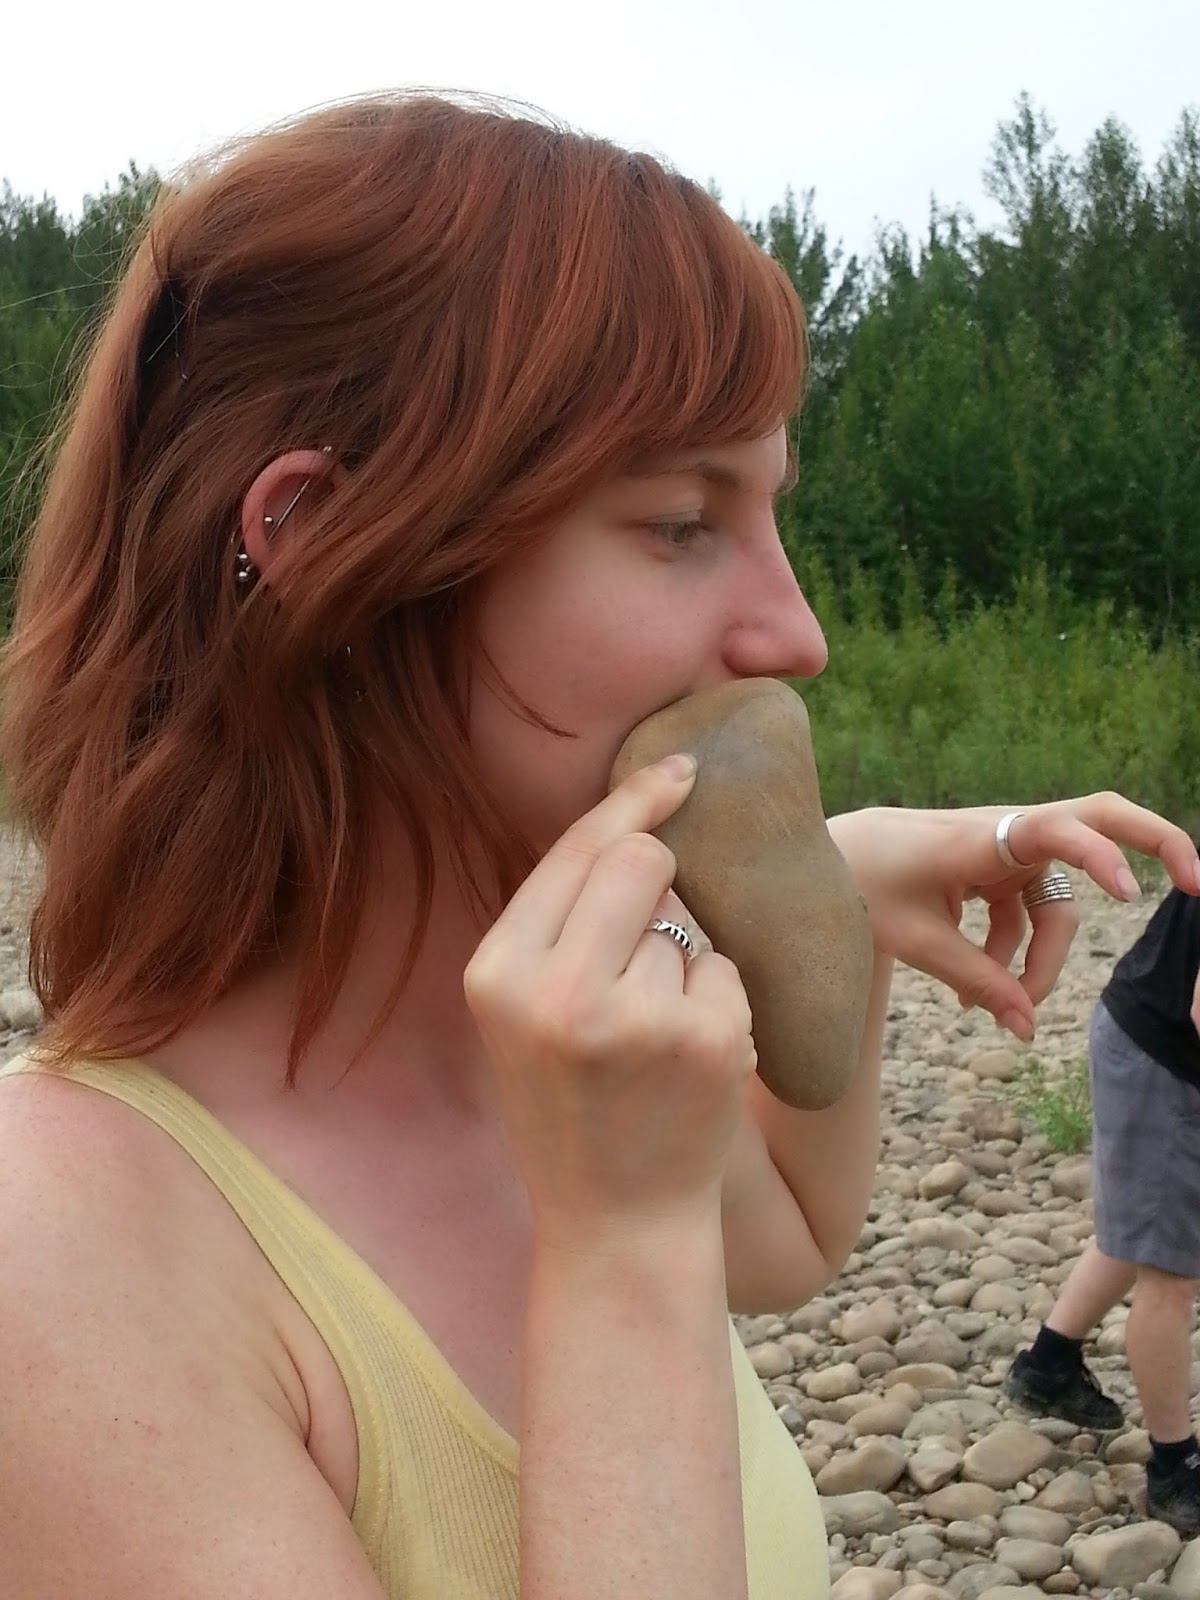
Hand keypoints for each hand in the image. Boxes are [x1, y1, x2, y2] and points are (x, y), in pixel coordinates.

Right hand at [464, 755, 756, 1251]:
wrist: (614, 1226)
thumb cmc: (569, 1107)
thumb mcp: (521, 1014)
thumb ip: (556, 925)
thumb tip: (632, 817)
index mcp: (497, 974)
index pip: (579, 849)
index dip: (635, 800)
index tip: (679, 769)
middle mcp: (557, 991)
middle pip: (643, 860)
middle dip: (663, 878)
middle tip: (651, 946)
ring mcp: (636, 1019)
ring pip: (689, 922)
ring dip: (684, 964)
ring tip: (652, 1042)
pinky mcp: (706, 1044)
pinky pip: (727, 972)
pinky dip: (719, 1006)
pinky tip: (687, 1066)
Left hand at [828, 795, 1199, 1040]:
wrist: (832, 858)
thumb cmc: (865, 887)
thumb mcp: (915, 942)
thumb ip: (977, 981)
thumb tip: (1028, 1030)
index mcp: (980, 835)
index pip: (1055, 830)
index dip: (1100, 855)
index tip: (1130, 894)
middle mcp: (1005, 832)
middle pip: (1097, 820)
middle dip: (1152, 844)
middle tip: (1198, 883)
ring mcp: (1006, 849)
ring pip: (1059, 905)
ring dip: (1043, 958)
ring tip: (1005, 1009)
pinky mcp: (999, 870)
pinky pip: (1030, 915)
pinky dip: (1015, 954)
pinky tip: (981, 995)